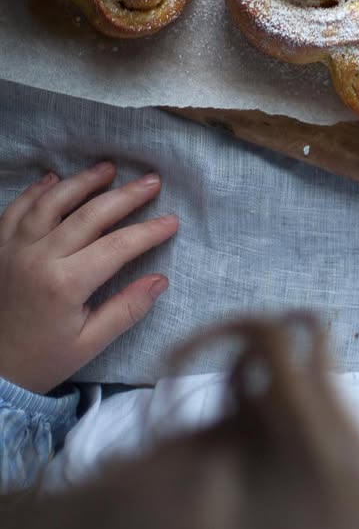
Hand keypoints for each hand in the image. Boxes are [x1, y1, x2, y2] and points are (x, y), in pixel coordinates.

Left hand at [0, 162, 178, 393]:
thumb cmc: (42, 359)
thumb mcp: (88, 344)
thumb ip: (126, 310)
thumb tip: (161, 280)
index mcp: (65, 285)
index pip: (117, 246)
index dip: (148, 231)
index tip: (172, 221)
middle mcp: (39, 259)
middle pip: (90, 215)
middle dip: (126, 196)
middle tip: (152, 181)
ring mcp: (13, 251)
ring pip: (51, 203)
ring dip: (82, 182)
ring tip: (108, 169)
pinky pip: (15, 210)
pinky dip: (35, 192)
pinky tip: (53, 180)